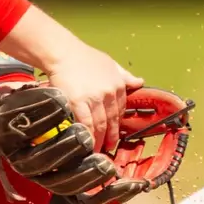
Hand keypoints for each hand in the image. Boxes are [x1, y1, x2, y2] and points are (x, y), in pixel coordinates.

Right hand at [44, 40, 143, 154]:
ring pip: (101, 124)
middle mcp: (109, 92)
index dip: (118, 123)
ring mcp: (94, 98)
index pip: (121, 109)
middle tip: (110, 149)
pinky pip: (87, 123)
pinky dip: (89, 135)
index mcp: (118, 85)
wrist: (64, 53)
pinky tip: (88, 144)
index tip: (115, 133)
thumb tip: (139, 82)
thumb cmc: (85, 57)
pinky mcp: (78, 102)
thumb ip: (125, 75)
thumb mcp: (110, 63)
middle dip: (111, 137)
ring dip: (100, 140)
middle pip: (112, 120)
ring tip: (99, 150)